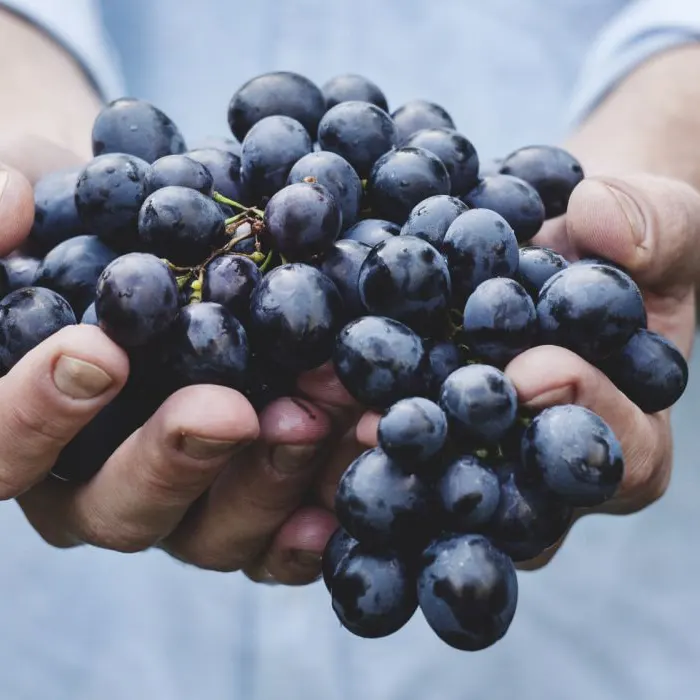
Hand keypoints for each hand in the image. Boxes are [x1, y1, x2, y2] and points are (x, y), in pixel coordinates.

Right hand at [0, 148, 354, 585]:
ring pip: (208, 534)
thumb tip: (9, 200)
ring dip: (267, 482)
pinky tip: (346, 487)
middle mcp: (98, 484)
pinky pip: (274, 543)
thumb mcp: (33, 198)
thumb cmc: (84, 226)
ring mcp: (180, 505)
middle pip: (118, 509)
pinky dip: (311, 524)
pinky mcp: (247, 506)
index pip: (5, 443)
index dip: (39, 411)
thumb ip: (4, 211)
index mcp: (27, 429)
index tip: (98, 351)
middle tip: (228, 411)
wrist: (163, 242)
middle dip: (173, 462)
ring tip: (315, 420)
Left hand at [356, 173, 699, 566]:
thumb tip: (600, 219)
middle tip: (395, 424)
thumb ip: (655, 224)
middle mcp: (542, 474)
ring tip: (326, 416)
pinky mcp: (418, 438)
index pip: (620, 457)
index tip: (532, 370)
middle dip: (453, 460)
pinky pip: (383, 451)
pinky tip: (295, 397)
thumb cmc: (619, 245)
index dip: (582, 416)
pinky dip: (338, 430)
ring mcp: (475, 463)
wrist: (555, 245)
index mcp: (625, 439)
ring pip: (432, 489)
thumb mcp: (664, 223)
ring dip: (376, 459)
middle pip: (508, 500)